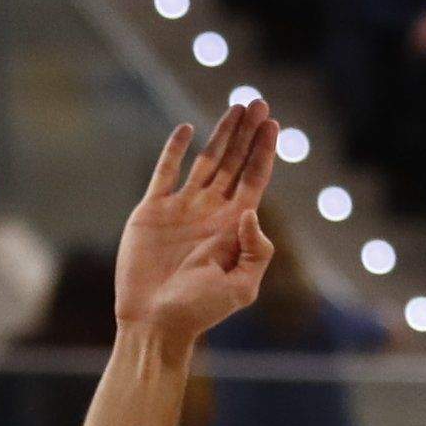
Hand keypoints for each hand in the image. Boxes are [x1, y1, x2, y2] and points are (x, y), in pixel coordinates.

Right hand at [110, 103, 278, 342]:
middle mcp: (210, 212)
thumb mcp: (242, 287)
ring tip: (236, 107)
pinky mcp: (152, 211)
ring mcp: (182, 209)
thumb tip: (250, 211)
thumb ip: (257, 250)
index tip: (273, 124)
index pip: (255, 179)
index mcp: (234, 227)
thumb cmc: (199, 312)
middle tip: (258, 103)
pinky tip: (186, 129)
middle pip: (234, 162)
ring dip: (222, 134)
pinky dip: (174, 150)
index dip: (265, 151)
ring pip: (207, 160)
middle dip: (248, 133)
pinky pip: (164, 172)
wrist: (154, 322)